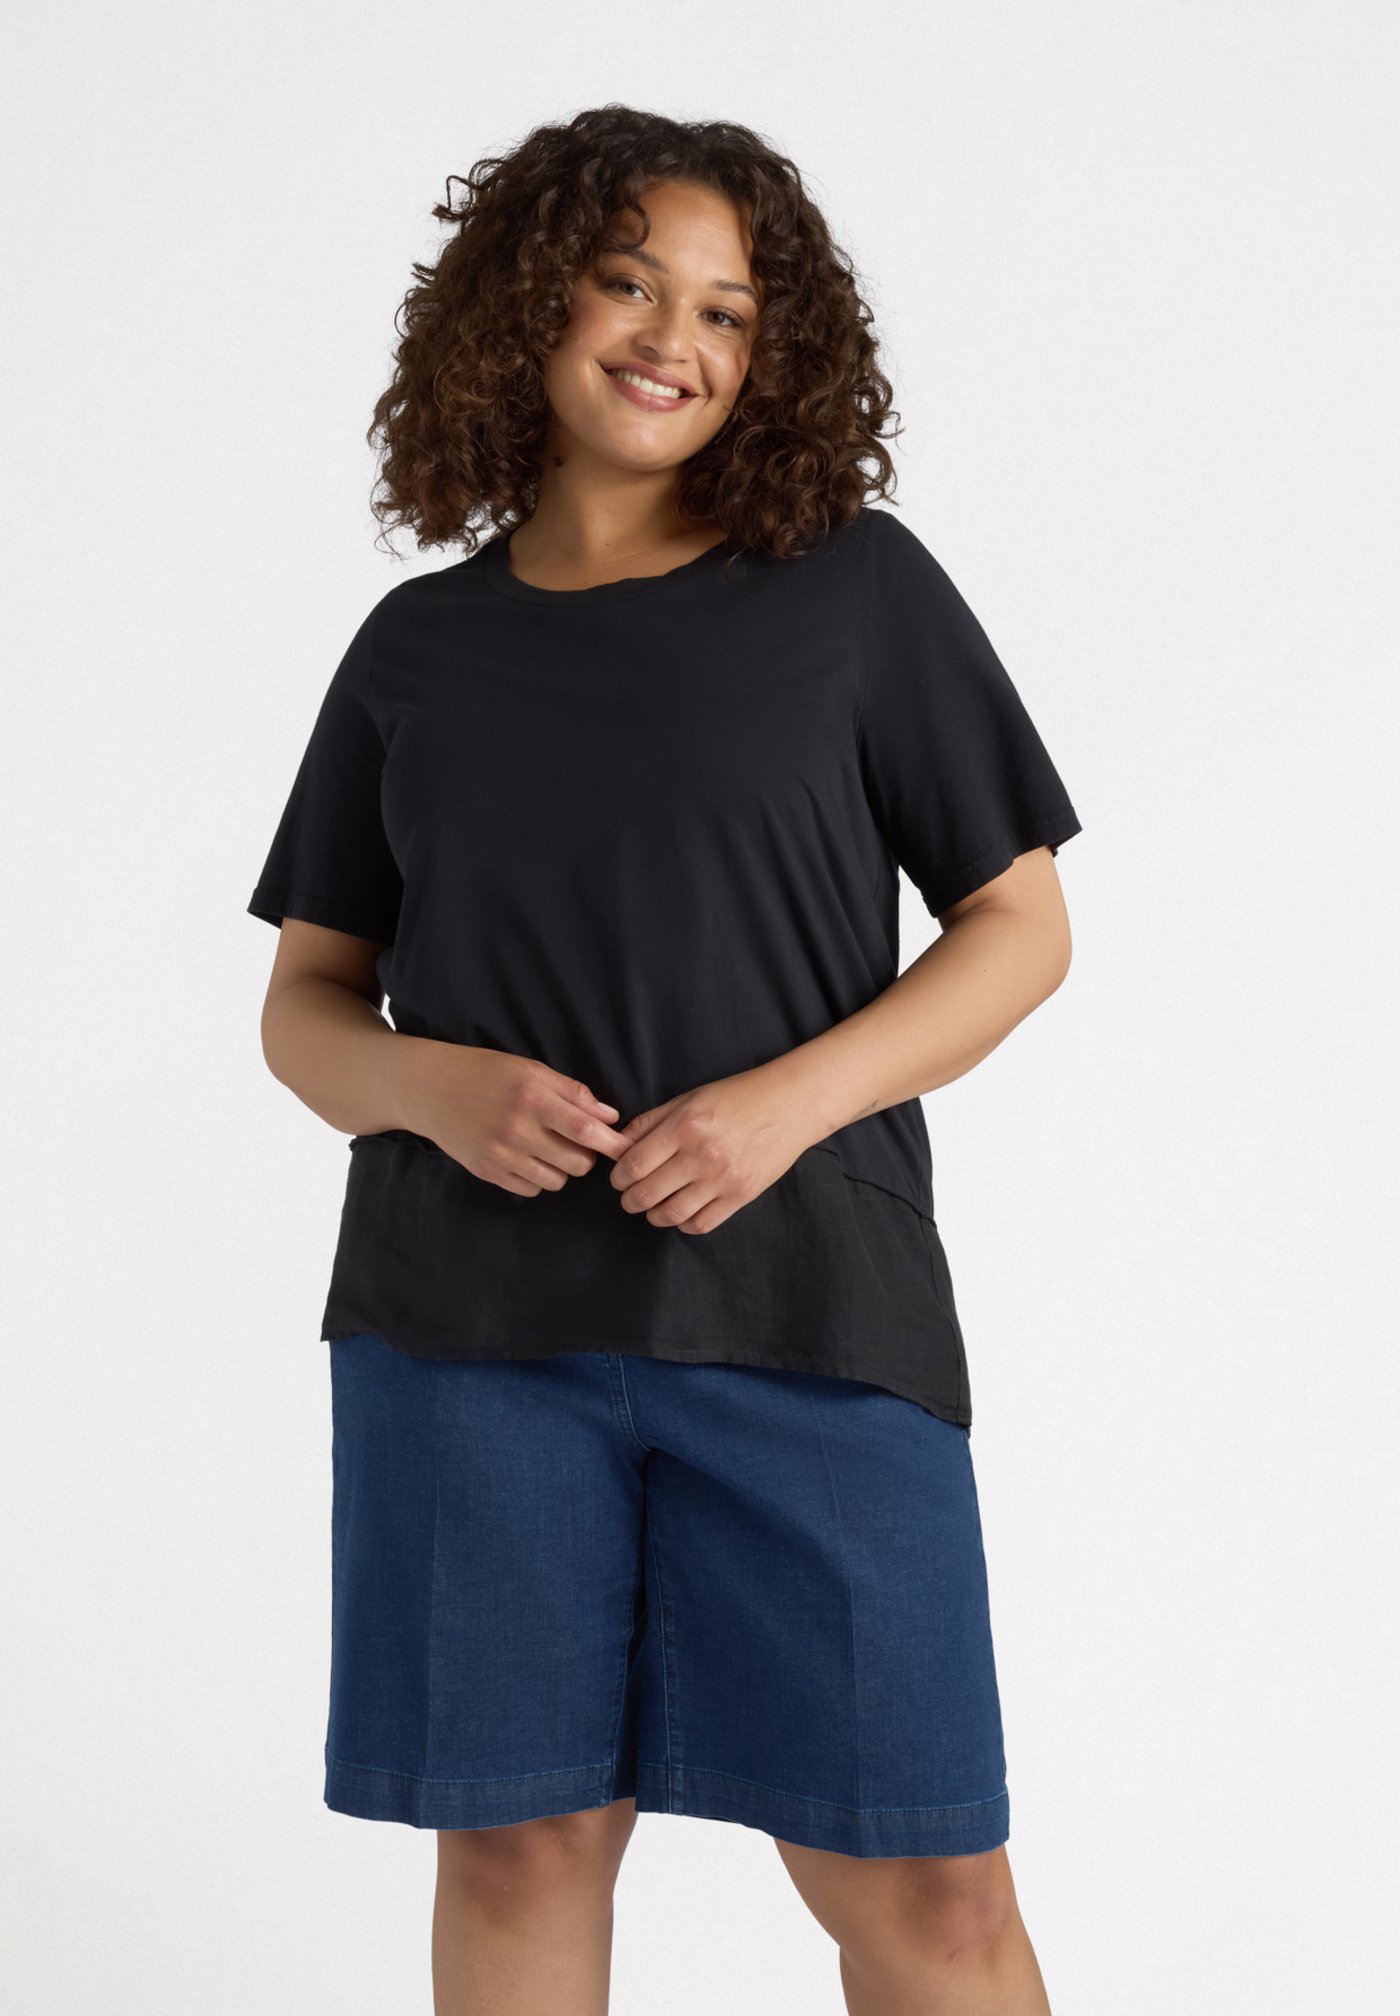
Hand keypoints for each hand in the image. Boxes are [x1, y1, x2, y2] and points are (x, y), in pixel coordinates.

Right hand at [408, 1043, 630, 1197]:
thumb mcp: (531, 1070)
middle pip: (577, 1162)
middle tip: (576, 1139)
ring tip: (550, 1147)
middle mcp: (516, 1129)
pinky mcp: (487, 1172)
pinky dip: (538, 1178)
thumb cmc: (486, 1073)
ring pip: (557, 1181)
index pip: (585, 1129)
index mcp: (532, 1098)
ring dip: (562, 1168)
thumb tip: (610, 1116)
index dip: (612, 1143)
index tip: (628, 1149)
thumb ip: (573, 1093)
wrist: (430, 1089)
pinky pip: (531, 1190)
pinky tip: (529, 1157)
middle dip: (585, 1154)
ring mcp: (500, 1155)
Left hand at [609, 1064, 824, 1233]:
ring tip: (654, 1207)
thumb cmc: (737, 1096)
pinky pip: (702, 1224)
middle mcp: (702, 1155)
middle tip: (630, 1196)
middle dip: (629, 1200)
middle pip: (647, 1194)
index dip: (618, 1178)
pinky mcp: (742, 1195)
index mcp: (684, 1126)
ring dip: (653, 1215)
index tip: (619, 1179)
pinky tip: (683, 1212)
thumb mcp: (688, 1099)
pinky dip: (684, 1224)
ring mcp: (723, 1178)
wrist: (790, 1104)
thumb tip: (617, 1146)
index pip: (633, 1165)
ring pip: (671, 1214)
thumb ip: (650, 1122)